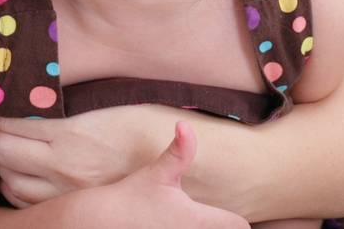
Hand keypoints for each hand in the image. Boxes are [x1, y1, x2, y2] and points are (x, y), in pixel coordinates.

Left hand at [0, 101, 183, 206]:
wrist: (176, 165)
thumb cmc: (141, 121)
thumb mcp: (106, 98)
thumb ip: (66, 92)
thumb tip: (30, 74)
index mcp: (70, 131)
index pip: (10, 121)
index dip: (2, 111)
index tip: (6, 103)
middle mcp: (64, 164)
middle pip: (2, 152)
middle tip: (4, 126)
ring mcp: (66, 190)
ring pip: (9, 181)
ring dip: (5, 164)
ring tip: (13, 148)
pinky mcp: (72, 206)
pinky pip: (26, 203)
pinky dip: (17, 189)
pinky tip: (25, 173)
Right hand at [79, 122, 247, 228]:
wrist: (104, 220)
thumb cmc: (133, 195)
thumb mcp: (159, 172)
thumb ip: (179, 151)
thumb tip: (185, 124)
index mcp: (198, 219)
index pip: (240, 225)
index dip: (238, 219)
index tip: (232, 214)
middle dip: (221, 226)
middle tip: (213, 217)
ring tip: (189, 220)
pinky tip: (172, 225)